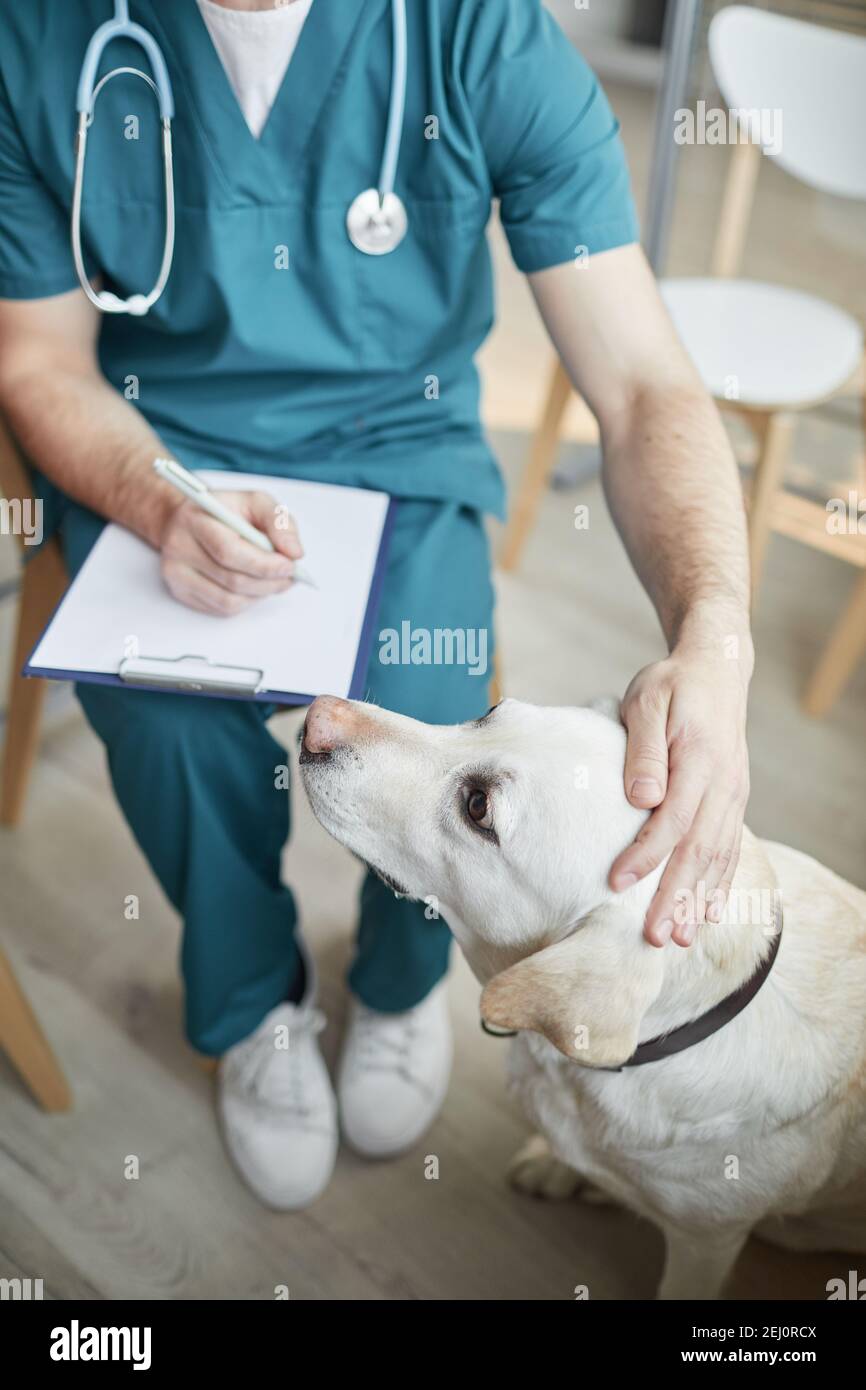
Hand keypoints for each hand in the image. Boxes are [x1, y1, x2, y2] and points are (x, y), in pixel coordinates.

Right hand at [159, 489, 302, 614]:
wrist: (184, 521)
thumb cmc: (224, 511)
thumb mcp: (254, 502)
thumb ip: (278, 521)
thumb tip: (294, 553)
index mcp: (196, 519)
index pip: (229, 551)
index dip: (264, 564)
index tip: (289, 566)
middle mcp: (179, 548)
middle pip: (232, 580)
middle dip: (269, 582)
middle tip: (290, 576)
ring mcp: (176, 574)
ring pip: (229, 601)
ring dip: (260, 595)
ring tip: (275, 581)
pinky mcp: (180, 592)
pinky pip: (222, 609)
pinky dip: (246, 601)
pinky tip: (254, 587)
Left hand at [609, 620, 752, 946]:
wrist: (718, 670)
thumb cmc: (672, 685)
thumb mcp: (648, 702)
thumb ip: (644, 750)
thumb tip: (641, 799)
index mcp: (701, 759)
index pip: (673, 819)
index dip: (646, 855)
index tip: (617, 884)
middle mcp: (725, 784)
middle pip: (699, 850)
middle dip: (674, 896)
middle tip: (652, 936)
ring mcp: (734, 796)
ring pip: (718, 858)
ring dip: (698, 901)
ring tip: (676, 939)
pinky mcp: (734, 802)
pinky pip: (729, 851)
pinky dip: (718, 886)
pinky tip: (704, 915)